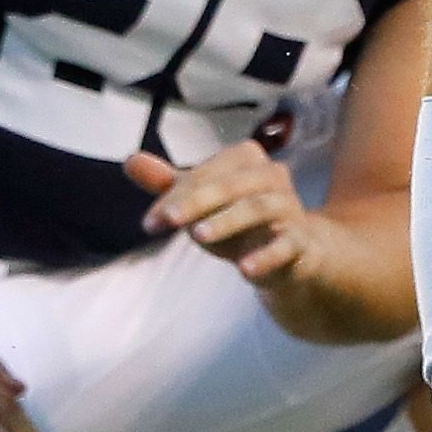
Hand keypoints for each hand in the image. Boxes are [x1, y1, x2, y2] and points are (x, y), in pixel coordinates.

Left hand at [130, 142, 388, 347]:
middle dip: (197, 201)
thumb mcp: (202, 204)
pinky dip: (268, 256)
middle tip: (167, 221)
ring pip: (260, 208)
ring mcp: (291, 209)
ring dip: (229, 221)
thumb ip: (168, 185)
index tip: (151, 222)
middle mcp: (273, 178)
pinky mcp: (302, 243)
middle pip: (232, 184)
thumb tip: (130, 160)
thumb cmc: (240, 222)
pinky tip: (244, 271)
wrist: (292, 256)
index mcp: (248, 160)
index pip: (207, 173)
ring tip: (198, 237)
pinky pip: (288, 244)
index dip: (177, 195)